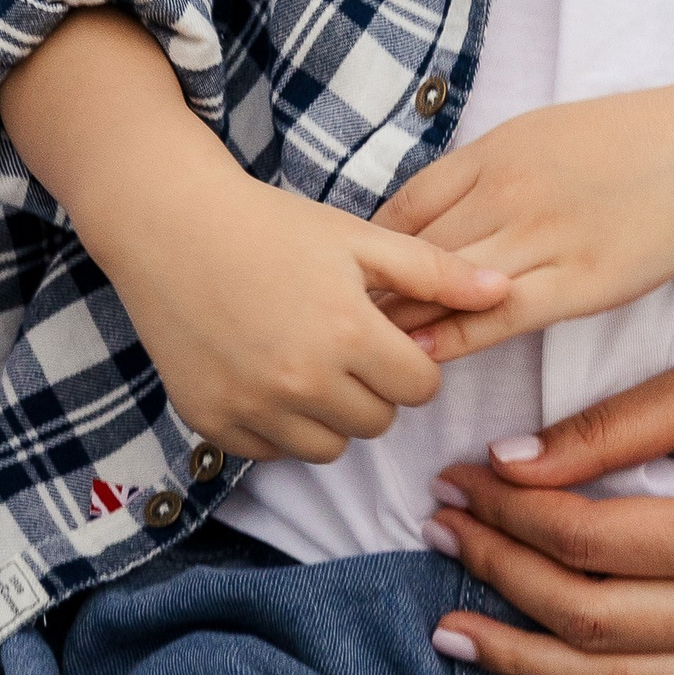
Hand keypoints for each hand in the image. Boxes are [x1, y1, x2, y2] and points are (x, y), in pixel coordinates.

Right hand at [100, 160, 509, 463]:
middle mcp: (302, 381)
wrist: (168, 223)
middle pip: (378, 423)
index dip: (410, 360)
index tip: (381, 332)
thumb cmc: (268, 224)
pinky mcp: (213, 421)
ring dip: (329, 415)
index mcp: (347, 333)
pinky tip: (261, 371)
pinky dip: (276, 424)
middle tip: (340, 341)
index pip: (420, 389)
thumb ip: (435, 272)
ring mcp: (253, 407)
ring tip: (303, 358)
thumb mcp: (356, 238)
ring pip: (329, 449)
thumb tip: (505, 290)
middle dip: (373, 389)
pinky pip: (272, 452)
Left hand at [374, 79, 673, 356]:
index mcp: (492, 153)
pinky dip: (456, 334)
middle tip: (331, 320)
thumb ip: (480, 171)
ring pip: (450, 282)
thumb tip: (428, 211)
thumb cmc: (618, 142)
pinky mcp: (578, 281)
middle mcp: (506, 193)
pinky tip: (422, 353)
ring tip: (360, 345)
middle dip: (372, 286)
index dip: (368, 245)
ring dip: (403, 314)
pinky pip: (500, 313)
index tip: (346, 275)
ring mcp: (541, 237)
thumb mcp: (533, 133)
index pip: (406, 205)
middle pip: (417, 248)